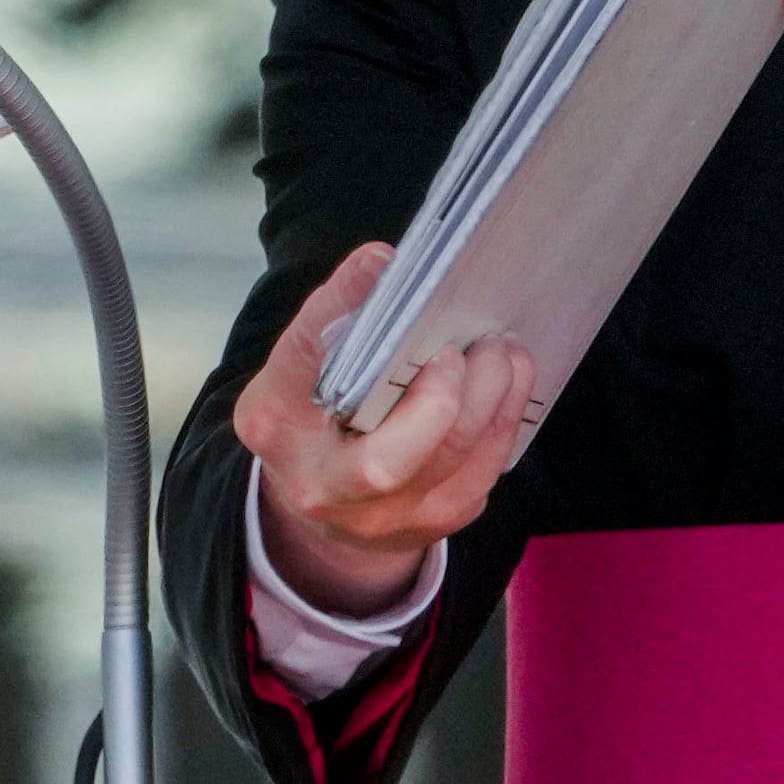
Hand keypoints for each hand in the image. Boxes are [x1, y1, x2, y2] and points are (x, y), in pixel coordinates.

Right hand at [238, 240, 528, 621]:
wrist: (322, 509)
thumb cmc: (312, 421)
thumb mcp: (295, 380)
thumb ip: (329, 338)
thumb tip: (390, 274)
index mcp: (275, 426)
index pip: (302, 360)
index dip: (338, 307)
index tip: (380, 260)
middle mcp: (322, 484)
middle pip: (387, 459)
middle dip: (438, 399)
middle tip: (463, 348)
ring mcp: (382, 516)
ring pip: (450, 460)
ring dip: (489, 397)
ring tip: (502, 351)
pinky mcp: (433, 523)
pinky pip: (481, 474)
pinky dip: (502, 421)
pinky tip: (508, 383)